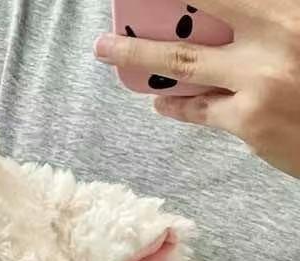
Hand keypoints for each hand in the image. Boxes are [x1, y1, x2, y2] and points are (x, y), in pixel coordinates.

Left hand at [94, 0, 299, 176]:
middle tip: (113, 19)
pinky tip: (159, 100)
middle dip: (152, 14)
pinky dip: (176, 103)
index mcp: (291, 9)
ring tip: (108, 50)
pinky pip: (199, 108)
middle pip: (201, 8)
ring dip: (138, 55)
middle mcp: (278, 34)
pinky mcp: (249, 119)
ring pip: (184, 61)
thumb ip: (266, 22)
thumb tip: (223, 19)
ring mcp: (261, 78)